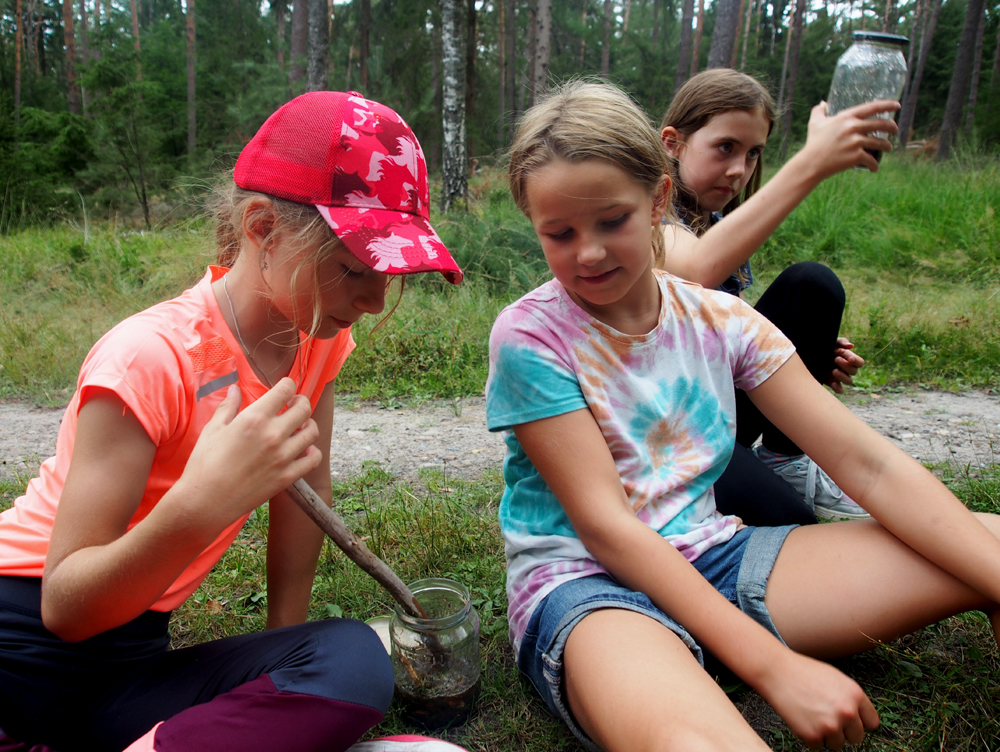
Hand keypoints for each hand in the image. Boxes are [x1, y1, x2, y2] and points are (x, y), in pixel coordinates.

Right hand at [175, 378, 321, 529]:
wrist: (204, 502)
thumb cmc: (204, 463)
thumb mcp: (213, 429)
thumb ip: (228, 406)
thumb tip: (234, 388)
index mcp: (254, 418)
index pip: (285, 389)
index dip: (287, 385)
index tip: (285, 389)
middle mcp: (272, 435)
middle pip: (304, 408)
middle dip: (300, 402)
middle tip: (293, 406)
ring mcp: (282, 457)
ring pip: (312, 432)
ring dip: (308, 425)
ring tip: (299, 427)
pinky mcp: (286, 477)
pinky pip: (313, 460)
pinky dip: (313, 452)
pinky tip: (303, 450)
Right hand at [757, 650, 879, 748]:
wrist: (776, 670)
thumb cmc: (804, 672)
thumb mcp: (836, 678)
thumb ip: (851, 699)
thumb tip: (860, 719)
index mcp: (855, 695)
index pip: (872, 723)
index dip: (859, 722)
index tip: (850, 721)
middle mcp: (847, 712)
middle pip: (856, 738)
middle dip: (843, 731)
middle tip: (827, 717)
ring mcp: (830, 725)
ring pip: (837, 744)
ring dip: (826, 735)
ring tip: (812, 716)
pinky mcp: (812, 735)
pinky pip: (817, 745)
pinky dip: (809, 736)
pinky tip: (802, 718)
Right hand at [800, 99, 900, 178]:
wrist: (811, 163)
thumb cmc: (813, 143)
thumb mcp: (815, 123)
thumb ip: (819, 111)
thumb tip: (823, 103)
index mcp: (847, 117)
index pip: (872, 107)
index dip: (887, 105)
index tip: (897, 105)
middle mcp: (853, 127)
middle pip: (881, 124)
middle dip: (892, 126)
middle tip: (894, 130)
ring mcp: (856, 142)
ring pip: (879, 142)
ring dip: (887, 146)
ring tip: (888, 148)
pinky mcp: (856, 156)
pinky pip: (871, 160)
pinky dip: (874, 165)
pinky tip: (875, 168)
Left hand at [828, 337, 865, 393]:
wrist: (809, 356)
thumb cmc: (824, 347)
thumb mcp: (831, 342)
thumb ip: (841, 342)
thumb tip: (851, 346)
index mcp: (848, 358)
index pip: (859, 362)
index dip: (857, 361)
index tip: (850, 358)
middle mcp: (846, 368)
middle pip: (854, 371)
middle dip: (846, 366)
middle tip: (836, 359)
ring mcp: (839, 376)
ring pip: (849, 381)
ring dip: (843, 376)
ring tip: (833, 370)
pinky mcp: (832, 382)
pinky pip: (840, 390)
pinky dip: (838, 388)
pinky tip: (833, 383)